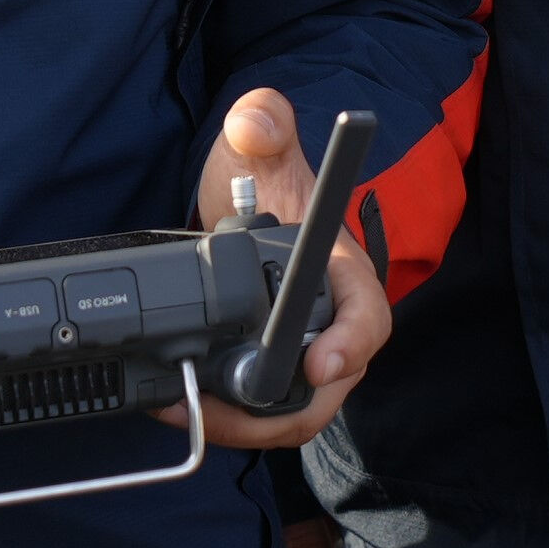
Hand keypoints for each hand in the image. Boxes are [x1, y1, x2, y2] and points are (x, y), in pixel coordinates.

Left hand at [184, 88, 391, 452]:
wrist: (241, 203)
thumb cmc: (263, 176)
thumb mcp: (258, 142)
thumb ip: (261, 123)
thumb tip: (256, 123)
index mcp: (343, 270)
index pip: (367, 316)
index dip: (350, 345)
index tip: (321, 365)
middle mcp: (332, 320)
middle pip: (329, 387)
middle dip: (277, 411)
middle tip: (219, 410)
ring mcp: (305, 349)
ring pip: (293, 410)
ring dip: (246, 424)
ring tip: (187, 409)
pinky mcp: (272, 367)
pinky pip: (262, 408)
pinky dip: (228, 417)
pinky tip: (181, 404)